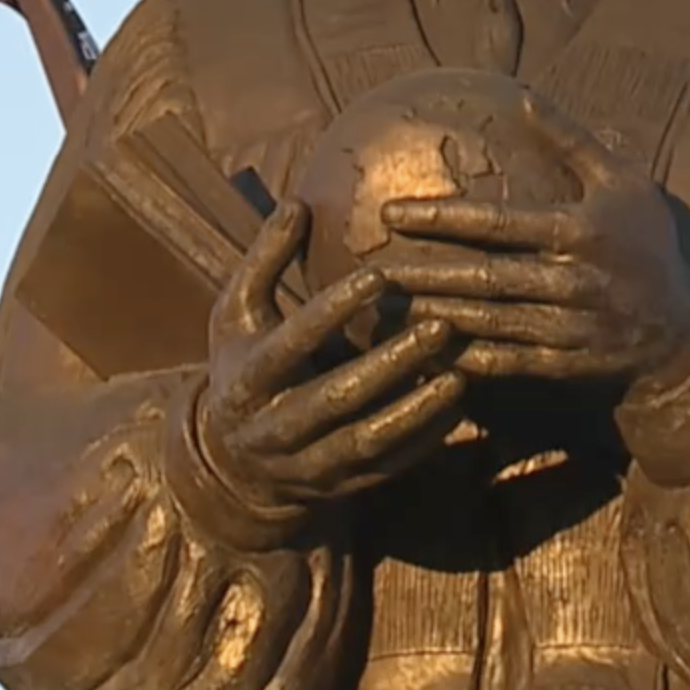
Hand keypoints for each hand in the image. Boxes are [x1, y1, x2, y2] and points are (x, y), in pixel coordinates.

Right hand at [196, 199, 468, 512]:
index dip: (331, 312)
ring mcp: (308, 466)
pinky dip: (424, 441)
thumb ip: (264, 259)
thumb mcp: (237, 311)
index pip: (289, 345)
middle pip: (335, 398)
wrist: (230, 465)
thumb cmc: (240, 364)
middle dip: (389, 364)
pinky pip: (387, 469)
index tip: (378, 275)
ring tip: (459, 373)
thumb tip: (295, 202)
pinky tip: (458, 407)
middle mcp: (273, 429)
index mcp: (247, 379)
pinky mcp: (340, 488)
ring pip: (366, 441)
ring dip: (416, 410)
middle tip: (440, 325)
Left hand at [377, 92, 689, 391]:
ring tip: (380, 305)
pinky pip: (502, 363)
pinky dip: (461, 358)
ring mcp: (566, 329)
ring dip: (431, 314)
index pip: (498, 222)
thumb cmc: (648, 244)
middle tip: (370, 265)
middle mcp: (571, 281)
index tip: (392, 213)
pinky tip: (422, 349)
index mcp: (580, 231)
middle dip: (422, 272)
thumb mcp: (622, 182)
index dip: (442, 217)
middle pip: (482, 277)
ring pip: (485, 323)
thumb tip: (522, 93)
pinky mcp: (563, 365)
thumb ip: (570, 141)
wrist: (684, 331)